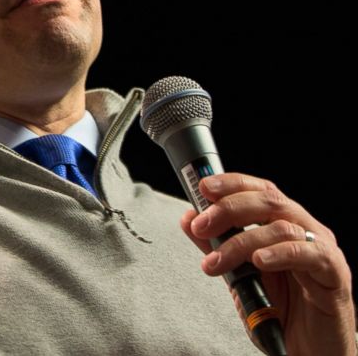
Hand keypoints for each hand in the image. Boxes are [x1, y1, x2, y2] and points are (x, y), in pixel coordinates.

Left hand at [179, 173, 356, 355]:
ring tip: (215, 262)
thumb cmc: (280, 310)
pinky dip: (280, 254)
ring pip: (282, 227)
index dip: (232, 183)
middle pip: (270, 201)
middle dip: (228, 209)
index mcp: (285, 225)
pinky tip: (258, 261)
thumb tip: (188, 218)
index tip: (203, 187)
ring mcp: (323, 251)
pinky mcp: (335, 275)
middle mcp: (306, 231)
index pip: (260, 190)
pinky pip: (310, 254)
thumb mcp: (239, 275)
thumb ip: (217, 246)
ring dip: (241, 241)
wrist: (308, 350)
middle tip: (201, 226)